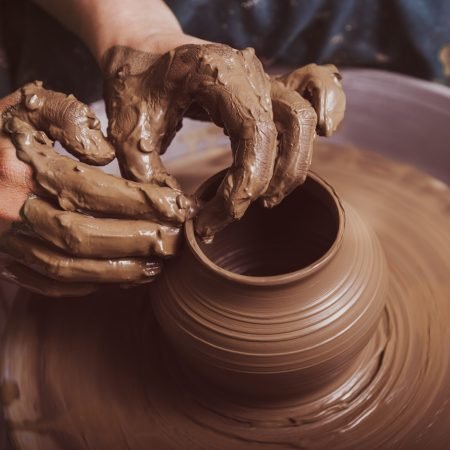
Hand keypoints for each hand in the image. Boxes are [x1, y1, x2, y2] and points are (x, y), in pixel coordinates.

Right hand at [0, 82, 191, 295]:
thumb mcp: (29, 107)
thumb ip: (69, 118)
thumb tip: (105, 155)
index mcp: (21, 170)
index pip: (93, 190)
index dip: (139, 202)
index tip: (176, 207)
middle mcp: (12, 211)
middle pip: (84, 235)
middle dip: (136, 242)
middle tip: (175, 243)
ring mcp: (6, 242)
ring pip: (68, 267)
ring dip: (117, 271)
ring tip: (155, 267)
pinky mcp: (5, 261)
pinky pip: (48, 282)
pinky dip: (87, 285)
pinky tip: (118, 279)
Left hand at [102, 39, 344, 240]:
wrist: (141, 46)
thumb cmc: (134, 80)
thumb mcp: (128, 128)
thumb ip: (147, 174)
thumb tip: (179, 215)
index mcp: (219, 75)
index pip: (255, 136)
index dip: (241, 187)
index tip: (209, 218)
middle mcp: (251, 72)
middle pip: (293, 127)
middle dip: (272, 181)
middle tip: (237, 212)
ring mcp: (262, 77)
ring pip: (305, 115)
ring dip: (297, 162)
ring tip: (269, 197)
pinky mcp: (265, 86)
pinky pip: (312, 88)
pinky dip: (328, 105)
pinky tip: (326, 131)